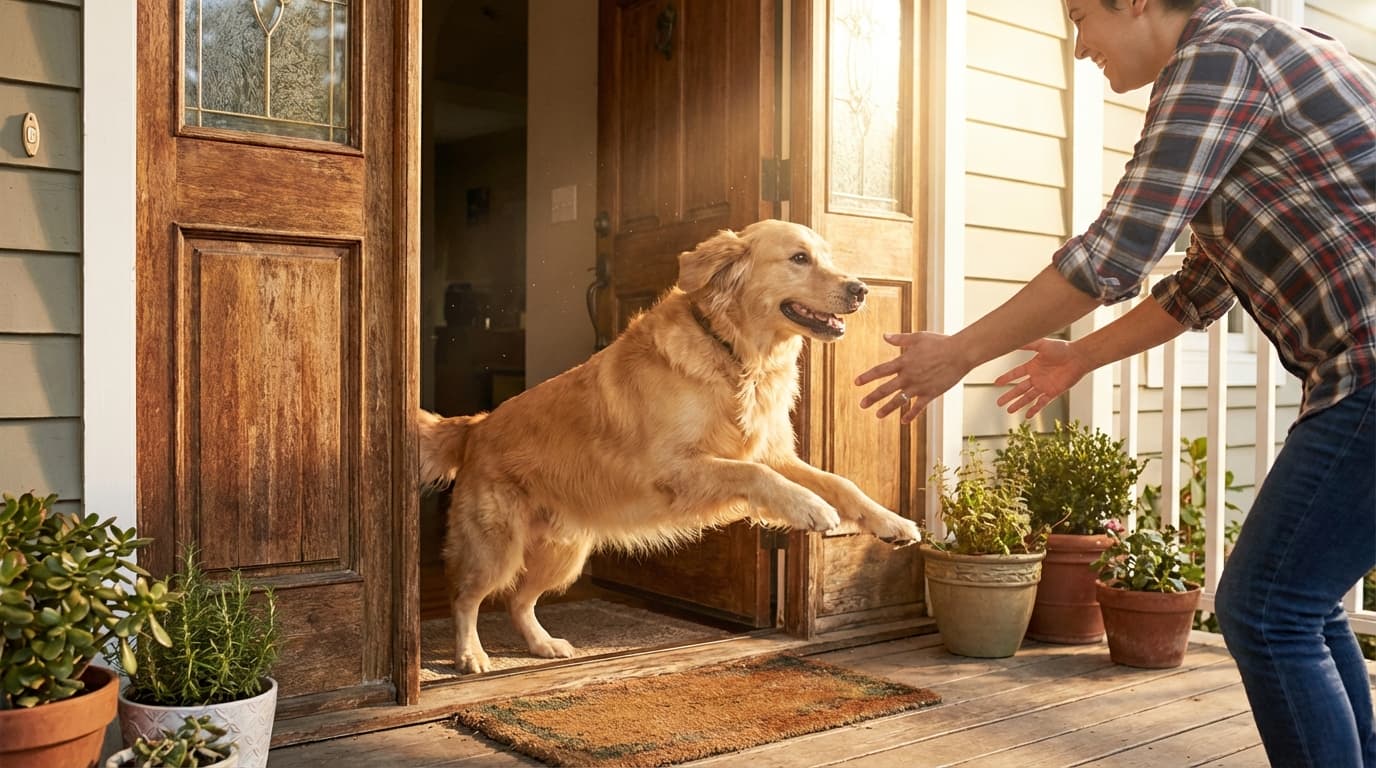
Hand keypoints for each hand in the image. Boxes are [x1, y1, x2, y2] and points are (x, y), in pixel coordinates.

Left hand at [855, 332, 970, 422]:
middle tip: (862, 405)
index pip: (880, 371)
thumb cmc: (940, 342)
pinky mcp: (930, 394)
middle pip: (885, 389)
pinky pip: (918, 407)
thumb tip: (885, 336)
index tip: (856, 383)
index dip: (867, 377)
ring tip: (877, 415)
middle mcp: (908, 376)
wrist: (959, 353)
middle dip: (872, 397)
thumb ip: (900, 339)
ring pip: (899, 401)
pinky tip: (903, 421)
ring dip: (887, 409)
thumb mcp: (917, 337)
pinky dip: (910, 415)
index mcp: (903, 362)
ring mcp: (918, 386)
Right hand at [994, 338, 1090, 416]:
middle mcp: (1037, 377)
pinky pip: (1042, 403)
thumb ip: (1028, 344)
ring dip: (1019, 404)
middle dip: (1009, 396)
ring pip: (1028, 397)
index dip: (1006, 378)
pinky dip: (1035, 409)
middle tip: (999, 403)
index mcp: (1032, 366)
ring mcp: (1044, 386)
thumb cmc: (1063, 348)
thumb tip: (1013, 341)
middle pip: (1019, 389)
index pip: (1015, 374)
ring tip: (1009, 411)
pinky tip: (1027, 415)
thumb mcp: (1042, 344)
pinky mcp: (1053, 392)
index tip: (996, 383)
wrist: (1079, 357)